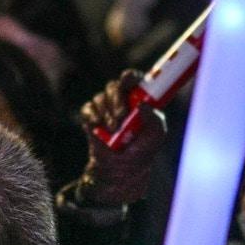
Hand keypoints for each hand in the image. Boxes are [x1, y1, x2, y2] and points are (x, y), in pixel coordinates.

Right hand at [77, 70, 166, 205]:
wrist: (121, 167)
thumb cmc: (143, 148)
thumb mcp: (156, 134)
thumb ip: (154, 118)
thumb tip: (142, 105)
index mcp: (139, 97)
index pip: (133, 79)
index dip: (129, 77)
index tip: (127, 81)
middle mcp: (121, 98)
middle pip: (114, 86)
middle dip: (117, 101)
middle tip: (122, 117)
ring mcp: (105, 106)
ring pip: (100, 98)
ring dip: (107, 114)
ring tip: (113, 131)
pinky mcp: (90, 116)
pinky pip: (88, 109)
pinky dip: (92, 117)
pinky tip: (98, 127)